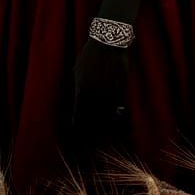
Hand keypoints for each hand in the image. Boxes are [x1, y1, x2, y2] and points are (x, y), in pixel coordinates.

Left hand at [69, 38, 131, 166]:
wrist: (109, 42)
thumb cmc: (90, 57)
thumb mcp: (77, 73)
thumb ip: (76, 92)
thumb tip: (72, 109)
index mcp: (82, 92)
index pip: (78, 121)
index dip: (76, 136)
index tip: (74, 145)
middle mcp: (96, 97)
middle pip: (93, 125)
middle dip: (90, 141)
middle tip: (88, 153)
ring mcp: (110, 95)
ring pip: (108, 120)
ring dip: (105, 133)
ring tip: (102, 144)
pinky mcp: (122, 91)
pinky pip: (119, 111)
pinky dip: (118, 119)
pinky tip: (117, 121)